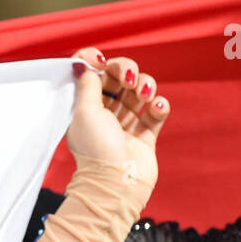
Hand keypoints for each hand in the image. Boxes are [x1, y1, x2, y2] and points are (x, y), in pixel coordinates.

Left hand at [68, 46, 169, 188]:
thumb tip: (81, 61)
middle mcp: (105, 112)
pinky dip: (159, 105)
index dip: (97, 62)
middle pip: (119, 77)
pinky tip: (156, 108)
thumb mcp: (84, 111)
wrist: (117, 183)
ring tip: (145, 96)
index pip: (93, 73)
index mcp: (85, 105)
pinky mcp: (146, 134)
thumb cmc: (96, 148)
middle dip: (127, 70)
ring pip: (140, 90)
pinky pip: (156, 110)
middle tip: (129, 78)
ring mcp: (127, 122)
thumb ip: (86, 83)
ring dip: (146, 85)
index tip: (100, 58)